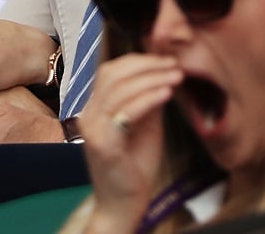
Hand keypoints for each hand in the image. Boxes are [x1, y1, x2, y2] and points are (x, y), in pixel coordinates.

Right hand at [79, 54, 182, 228]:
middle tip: (173, 65)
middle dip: (147, 66)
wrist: (123, 204)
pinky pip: (126, 113)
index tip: (165, 60)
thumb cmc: (134, 166)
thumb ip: (147, 100)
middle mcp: (89, 115)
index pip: (111, 71)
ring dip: (151, 79)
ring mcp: (93, 130)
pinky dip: (148, 99)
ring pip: (119, 90)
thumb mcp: (145, 125)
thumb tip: (162, 73)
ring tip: (175, 77)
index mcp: (95, 108)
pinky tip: (166, 93)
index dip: (139, 61)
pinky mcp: (104, 145)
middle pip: (113, 75)